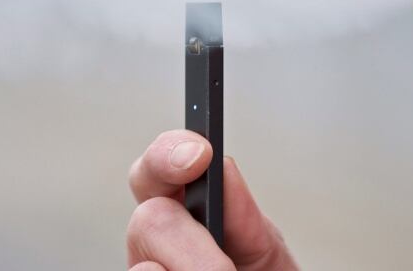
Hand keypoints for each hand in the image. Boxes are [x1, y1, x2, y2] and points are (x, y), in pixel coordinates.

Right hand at [127, 130, 298, 269]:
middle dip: (192, 248)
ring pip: (144, 268)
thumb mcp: (267, 258)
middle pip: (148, 219)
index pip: (160, 169)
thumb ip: (246, 219)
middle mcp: (156, 246)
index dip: (169, 153)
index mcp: (187, 217)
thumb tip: (224, 170)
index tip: (199, 155)